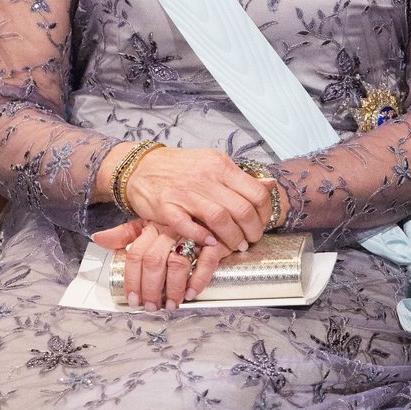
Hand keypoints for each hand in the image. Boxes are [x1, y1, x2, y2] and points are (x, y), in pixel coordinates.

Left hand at [91, 217, 233, 309]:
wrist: (212, 203)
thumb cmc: (179, 219)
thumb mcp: (149, 222)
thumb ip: (125, 233)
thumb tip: (98, 238)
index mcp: (153, 226)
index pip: (135, 254)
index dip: (132, 279)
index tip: (133, 299)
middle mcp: (171, 230)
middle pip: (153, 261)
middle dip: (150, 288)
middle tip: (151, 306)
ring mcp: (193, 234)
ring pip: (177, 263)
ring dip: (173, 288)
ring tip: (171, 304)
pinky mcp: (215, 240)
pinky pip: (206, 261)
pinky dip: (198, 279)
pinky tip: (191, 292)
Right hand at [121, 146, 277, 251]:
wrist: (140, 167)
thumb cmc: (179, 168)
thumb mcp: (212, 163)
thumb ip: (239, 177)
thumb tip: (270, 185)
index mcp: (220, 165)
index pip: (255, 192)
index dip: (264, 213)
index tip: (261, 223)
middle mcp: (205, 177)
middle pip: (241, 209)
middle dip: (252, 231)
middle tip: (250, 239)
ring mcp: (185, 192)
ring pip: (220, 219)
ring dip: (232, 238)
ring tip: (235, 245)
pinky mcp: (166, 207)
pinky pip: (188, 226)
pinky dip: (203, 237)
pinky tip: (210, 242)